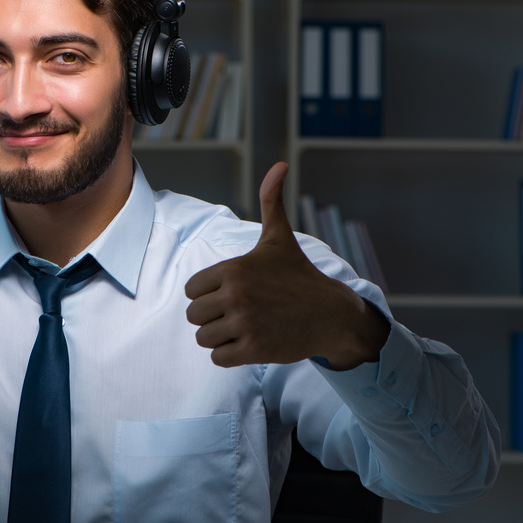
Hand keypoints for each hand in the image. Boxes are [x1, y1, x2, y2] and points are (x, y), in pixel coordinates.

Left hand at [184, 162, 388, 369]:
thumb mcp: (279, 238)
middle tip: (240, 313)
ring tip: (245, 328)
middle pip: (194, 316)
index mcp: (233, 269)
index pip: (191, 290)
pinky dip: (229, 355)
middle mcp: (236, 296)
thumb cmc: (299, 275)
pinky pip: (218, 358)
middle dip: (212, 317)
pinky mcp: (253, 350)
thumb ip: (271, 201)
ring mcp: (244, 324)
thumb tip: (279, 164)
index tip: (233, 293)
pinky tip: (250, 343)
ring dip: (220, 337)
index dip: (209, 294)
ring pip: (204, 338)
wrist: (331, 314)